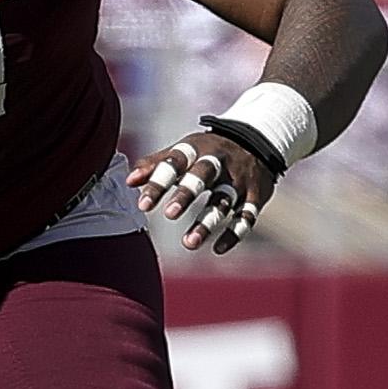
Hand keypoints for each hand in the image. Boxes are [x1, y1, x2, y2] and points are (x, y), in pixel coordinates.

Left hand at [135, 129, 277, 252]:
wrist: (258, 139)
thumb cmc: (209, 150)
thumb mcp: (185, 149)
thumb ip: (157, 164)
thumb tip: (129, 182)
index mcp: (197, 149)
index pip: (175, 163)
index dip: (159, 183)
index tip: (143, 205)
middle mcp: (220, 162)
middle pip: (203, 176)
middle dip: (187, 195)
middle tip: (169, 215)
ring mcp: (240, 180)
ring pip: (224, 201)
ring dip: (207, 223)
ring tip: (189, 244)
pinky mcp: (257, 195)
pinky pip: (247, 216)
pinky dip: (234, 233)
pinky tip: (218, 249)